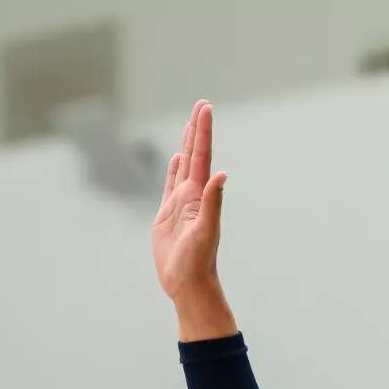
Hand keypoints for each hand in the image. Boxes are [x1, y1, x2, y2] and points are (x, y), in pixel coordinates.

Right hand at [152, 100, 235, 338]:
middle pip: (194, 155)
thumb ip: (213, 203)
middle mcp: (192, 195)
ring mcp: (180, 204)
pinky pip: (170, 185)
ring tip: (190, 124)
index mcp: (199, 195)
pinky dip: (173, 170)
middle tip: (201, 105)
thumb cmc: (197, 262)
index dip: (202, 132)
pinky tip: (175, 159)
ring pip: (183, 166)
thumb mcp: (205, 232)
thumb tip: (221, 175)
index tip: (204, 108)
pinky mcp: (167, 215)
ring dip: (187, 145)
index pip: (202, 156)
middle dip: (197, 130)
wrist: (187, 283)